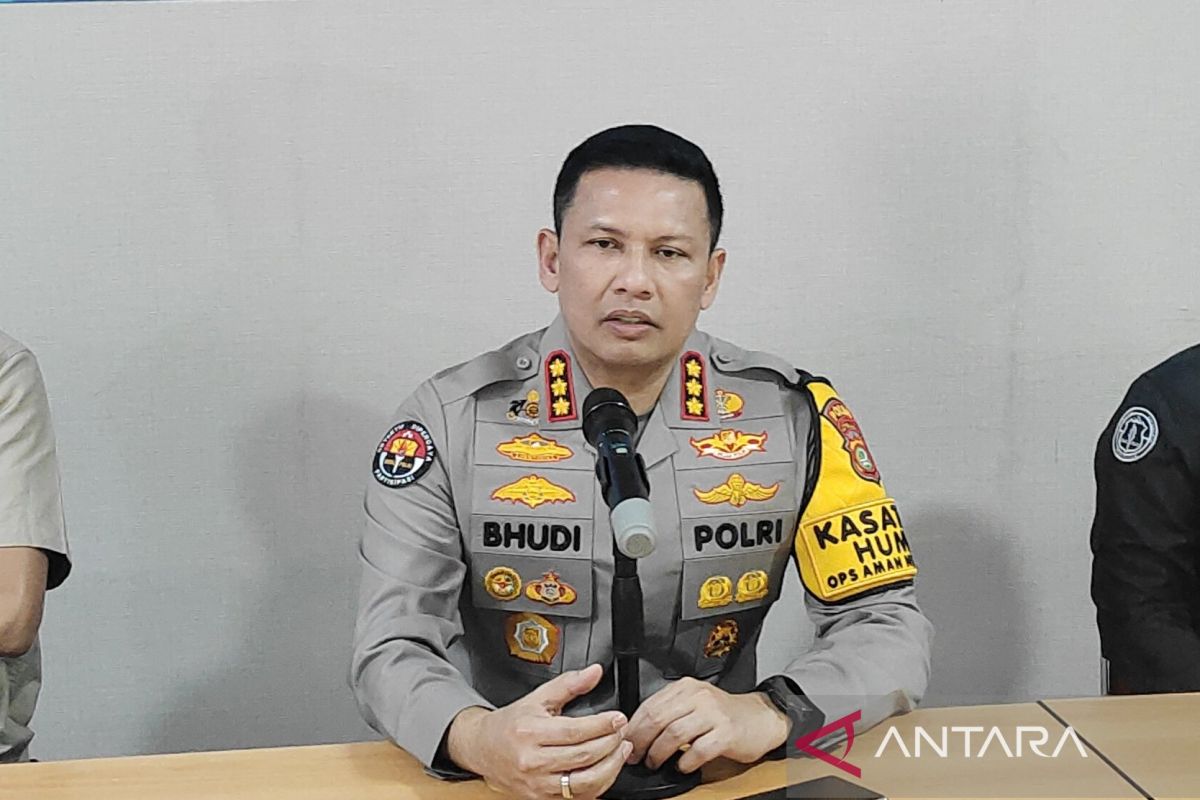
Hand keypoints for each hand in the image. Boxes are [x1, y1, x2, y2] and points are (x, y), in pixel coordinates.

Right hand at [447, 664, 632, 798]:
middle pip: (583, 756)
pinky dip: (599, 784)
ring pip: (584, 782)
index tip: (618, 718)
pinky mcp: (542, 798)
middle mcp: (533, 761)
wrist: (483, 749)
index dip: (602, 725)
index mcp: (530, 732)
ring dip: (610, 767)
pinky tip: (607, 768)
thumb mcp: (537, 697)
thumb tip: (594, 672)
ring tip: (621, 750)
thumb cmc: (510, 724)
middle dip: (610, 743)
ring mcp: (538, 783)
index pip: (575, 731)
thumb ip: (569, 684)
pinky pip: (578, 796)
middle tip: (622, 731)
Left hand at [623, 677, 789, 773]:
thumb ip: (669, 711)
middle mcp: (698, 697)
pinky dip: (685, 761)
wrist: (760, 717)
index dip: (633, 727)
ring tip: (655, 762)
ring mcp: (713, 714)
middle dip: (641, 741)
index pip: (649, 705)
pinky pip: (698, 750)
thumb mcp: (694, 703)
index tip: (625, 741)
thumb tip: (638, 730)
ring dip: (659, 753)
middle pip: (658, 719)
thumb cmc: (724, 714)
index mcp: (686, 688)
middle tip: (635, 756)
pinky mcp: (726, 733)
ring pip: (674, 734)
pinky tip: (682, 766)